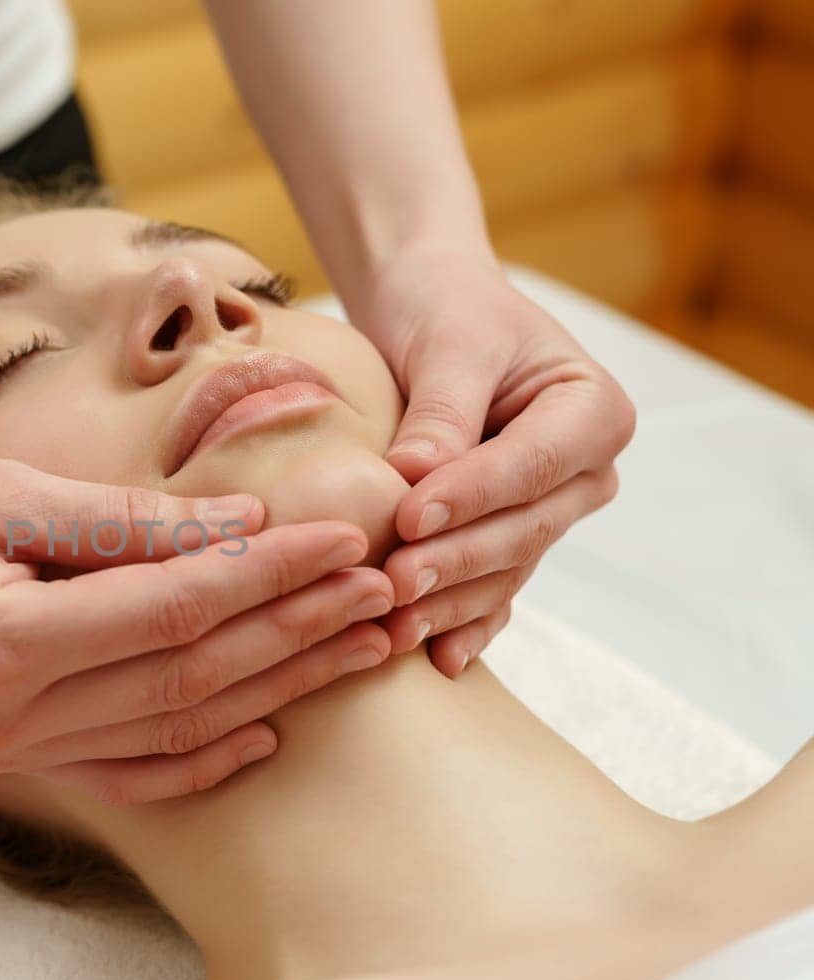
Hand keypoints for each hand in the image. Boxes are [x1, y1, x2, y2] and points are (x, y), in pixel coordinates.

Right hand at [0, 446, 391, 805]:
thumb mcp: (0, 491)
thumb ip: (123, 521)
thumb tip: (242, 522)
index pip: (172, 612)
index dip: (268, 573)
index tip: (346, 534)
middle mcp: (1, 721)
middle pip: (188, 680)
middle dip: (295, 632)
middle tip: (382, 590)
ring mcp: (1, 751)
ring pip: (172, 729)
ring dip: (273, 689)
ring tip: (356, 645)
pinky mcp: (5, 754)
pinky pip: (125, 773)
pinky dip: (201, 757)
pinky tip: (268, 731)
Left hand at [352, 251, 633, 676]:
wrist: (430, 312)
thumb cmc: (445, 311)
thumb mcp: (448, 342)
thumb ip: (442, 410)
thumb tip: (417, 476)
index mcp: (593, 411)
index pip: (532, 465)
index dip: (473, 497)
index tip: (409, 516)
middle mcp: (584, 472)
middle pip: (522, 528)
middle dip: (456, 560)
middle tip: (393, 583)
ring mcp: (550, 513)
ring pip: (504, 568)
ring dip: (451, 603)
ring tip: (394, 626)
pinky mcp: (509, 540)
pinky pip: (494, 589)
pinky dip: (465, 623)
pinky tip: (436, 660)